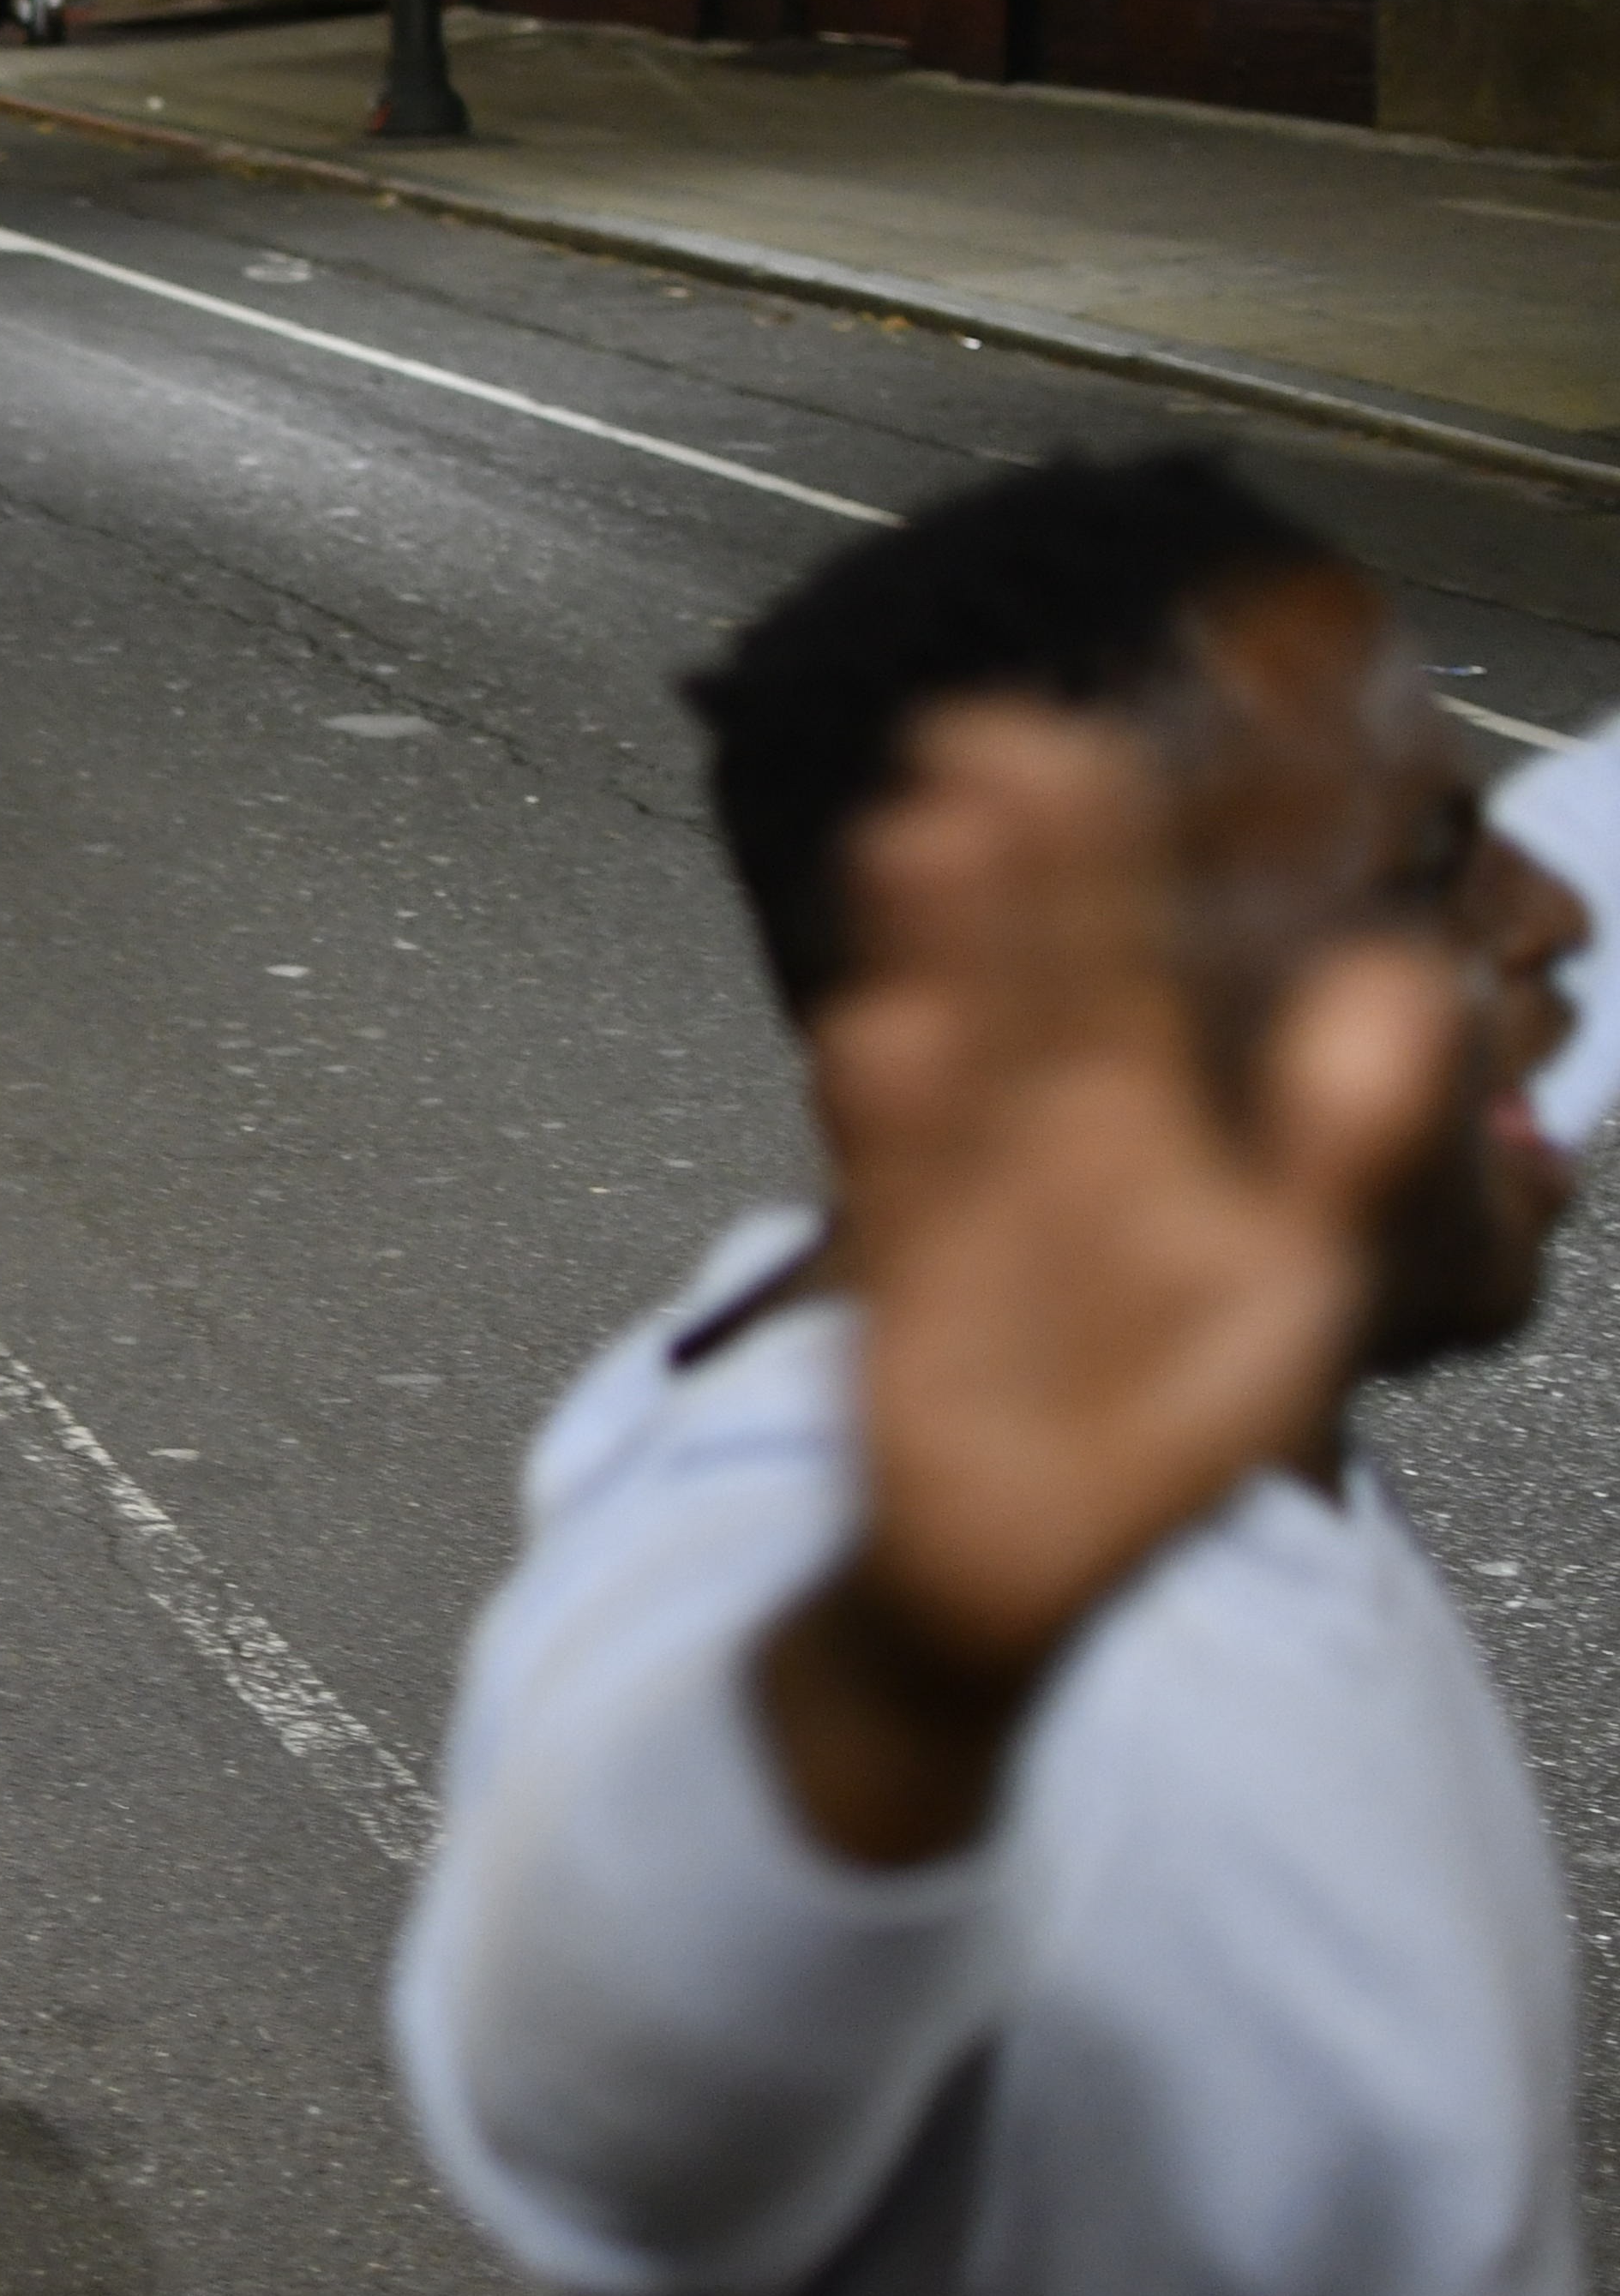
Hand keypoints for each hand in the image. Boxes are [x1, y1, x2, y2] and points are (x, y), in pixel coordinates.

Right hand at [763, 704, 1452, 1861]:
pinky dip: (893, 1123)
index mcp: (1138, 1119)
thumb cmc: (1152, 1424)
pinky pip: (903, 1193)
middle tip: (983, 726)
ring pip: (956, 1051)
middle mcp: (1042, 1137)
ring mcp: (966, 1203)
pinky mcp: (908, 1288)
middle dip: (1011, 857)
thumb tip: (1413, 976)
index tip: (1079, 732)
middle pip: (1028, 976)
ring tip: (921, 832)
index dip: (1106, 848)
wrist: (1008, 1570)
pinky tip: (883, 1038)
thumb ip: (1342, 1131)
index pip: (1120, 956)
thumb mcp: (1285, 1270)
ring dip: (937, 949)